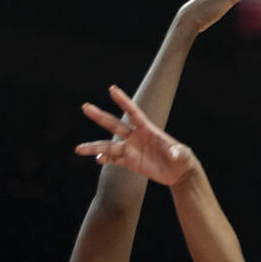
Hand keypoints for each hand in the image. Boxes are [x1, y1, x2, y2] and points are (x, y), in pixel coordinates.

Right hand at [76, 85, 194, 184]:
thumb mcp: (182, 155)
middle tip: (85, 107)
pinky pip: (114, 159)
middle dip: (99, 116)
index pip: (133, 112)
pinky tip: (97, 159)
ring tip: (78, 149)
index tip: (112, 89)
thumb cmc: (182, 159)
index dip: (123, 101)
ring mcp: (131, 149)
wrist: (178, 172)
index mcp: (148, 129)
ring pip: (109, 146)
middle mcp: (136, 136)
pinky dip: (105, 159)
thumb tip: (174, 152)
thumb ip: (177, 152)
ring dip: (94, 147)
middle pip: (114, 125)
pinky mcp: (130, 162)